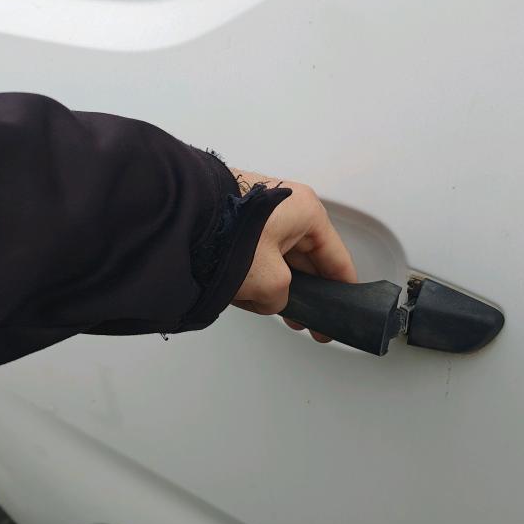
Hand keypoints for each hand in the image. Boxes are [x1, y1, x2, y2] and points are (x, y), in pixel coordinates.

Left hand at [230, 169, 356, 341]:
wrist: (178, 216)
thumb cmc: (226, 234)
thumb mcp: (270, 282)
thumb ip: (283, 298)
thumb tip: (274, 299)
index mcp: (308, 212)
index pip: (336, 258)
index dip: (342, 289)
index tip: (345, 307)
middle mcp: (288, 205)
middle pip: (307, 259)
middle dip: (303, 291)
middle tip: (303, 318)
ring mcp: (261, 209)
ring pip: (279, 256)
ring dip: (272, 283)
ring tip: (261, 303)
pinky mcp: (238, 216)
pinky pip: (256, 250)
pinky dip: (252, 271)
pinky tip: (242, 289)